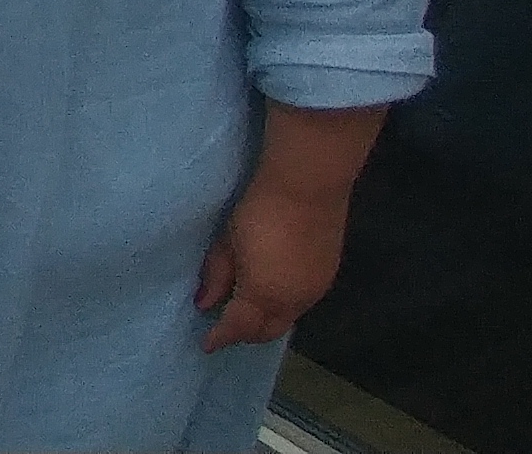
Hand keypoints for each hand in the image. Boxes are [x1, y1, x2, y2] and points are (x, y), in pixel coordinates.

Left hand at [196, 177, 350, 349]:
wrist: (309, 188)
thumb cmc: (259, 212)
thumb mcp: (228, 243)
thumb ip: (217, 277)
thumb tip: (204, 304)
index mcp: (265, 295)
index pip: (240, 327)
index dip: (221, 337)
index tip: (206, 343)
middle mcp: (294, 302)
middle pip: (268, 331)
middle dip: (245, 334)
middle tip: (225, 328)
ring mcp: (315, 291)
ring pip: (287, 320)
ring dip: (266, 322)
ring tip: (244, 312)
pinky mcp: (327, 277)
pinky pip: (301, 305)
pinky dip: (282, 308)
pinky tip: (270, 296)